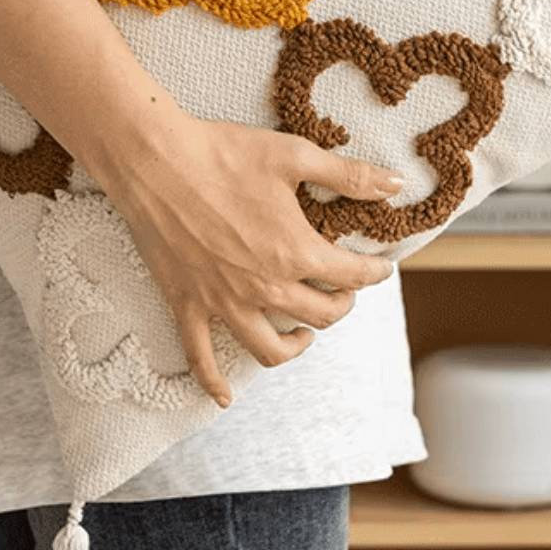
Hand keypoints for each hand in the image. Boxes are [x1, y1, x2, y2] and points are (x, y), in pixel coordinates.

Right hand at [98, 109, 401, 409]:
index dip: (374, 273)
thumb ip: (348, 175)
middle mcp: (263, 287)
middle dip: (341, 305)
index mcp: (294, 252)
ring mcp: (223, 301)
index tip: (382, 268)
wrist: (155, 160)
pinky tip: (225, 397)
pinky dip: (214, 383)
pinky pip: (201, 358)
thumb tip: (395, 184)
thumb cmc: (224, 152)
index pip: (351, 275)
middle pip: (319, 315)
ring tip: (303, 332)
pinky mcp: (187, 303)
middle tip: (344, 290)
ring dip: (295, 347)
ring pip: (270, 349)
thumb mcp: (294, 156)